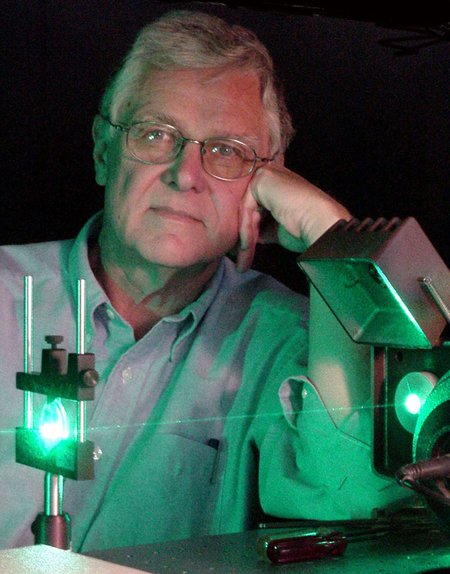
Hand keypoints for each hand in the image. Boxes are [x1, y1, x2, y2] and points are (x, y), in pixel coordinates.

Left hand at [236, 163, 350, 271]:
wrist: (321, 223)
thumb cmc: (306, 228)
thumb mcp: (279, 228)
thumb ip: (265, 227)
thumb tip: (253, 236)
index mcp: (279, 184)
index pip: (257, 208)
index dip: (252, 231)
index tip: (246, 252)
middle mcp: (272, 174)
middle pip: (250, 209)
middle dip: (246, 236)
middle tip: (242, 259)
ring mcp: (266, 174)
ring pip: (247, 211)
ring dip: (245, 238)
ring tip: (244, 260)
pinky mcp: (261, 180)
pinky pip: (246, 209)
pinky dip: (246, 229)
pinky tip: (247, 246)